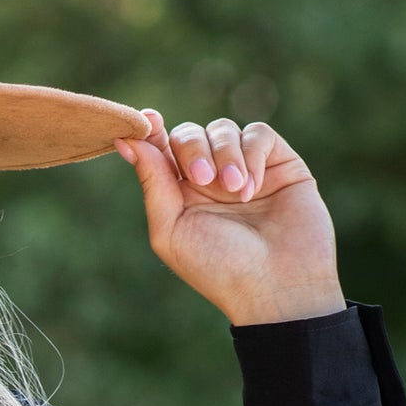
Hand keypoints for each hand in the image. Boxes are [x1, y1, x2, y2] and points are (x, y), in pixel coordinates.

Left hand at [115, 108, 346, 325]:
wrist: (276, 285)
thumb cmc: (219, 268)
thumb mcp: (171, 230)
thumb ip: (152, 183)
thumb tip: (125, 140)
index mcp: (180, 195)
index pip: (161, 150)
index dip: (150, 131)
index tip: (147, 120)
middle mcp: (211, 178)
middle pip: (189, 133)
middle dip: (192, 149)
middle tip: (202, 180)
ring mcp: (244, 168)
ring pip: (223, 128)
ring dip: (224, 155)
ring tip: (235, 192)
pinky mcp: (279, 162)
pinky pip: (258, 133)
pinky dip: (251, 155)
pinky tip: (253, 189)